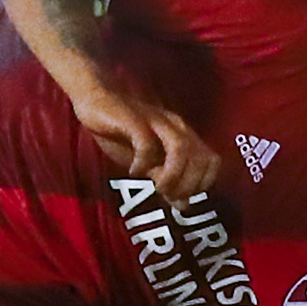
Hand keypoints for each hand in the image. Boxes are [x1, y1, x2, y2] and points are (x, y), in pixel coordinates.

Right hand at [61, 75, 222, 201]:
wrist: (95, 101)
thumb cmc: (120, 132)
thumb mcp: (146, 161)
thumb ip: (165, 180)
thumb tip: (183, 205)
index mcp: (183, 134)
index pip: (212, 162)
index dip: (201, 184)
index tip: (180, 196)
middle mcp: (176, 126)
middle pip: (200, 158)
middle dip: (187, 184)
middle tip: (168, 195)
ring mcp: (156, 122)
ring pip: (181, 149)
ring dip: (173, 175)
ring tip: (157, 187)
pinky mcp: (134, 120)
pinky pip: (146, 144)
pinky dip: (143, 162)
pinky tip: (133, 171)